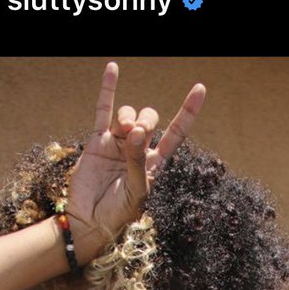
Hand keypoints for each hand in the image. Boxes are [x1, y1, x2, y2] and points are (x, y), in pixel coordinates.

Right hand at [67, 62, 205, 260]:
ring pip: (128, 114)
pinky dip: (108, 89)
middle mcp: (138, 151)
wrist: (89, 221)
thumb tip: (136, 130)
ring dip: (127, 116)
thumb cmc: (117, 214)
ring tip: (122, 131)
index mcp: (155, 164)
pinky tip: (113, 68)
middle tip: (135, 135)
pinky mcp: (97, 142)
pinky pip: (103, 110)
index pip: (176, 133)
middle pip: (150, 120)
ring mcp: (117, 144)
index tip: (199, 89)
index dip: (188, 112)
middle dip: (146, 121)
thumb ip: (137, 161)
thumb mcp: (136, 191)